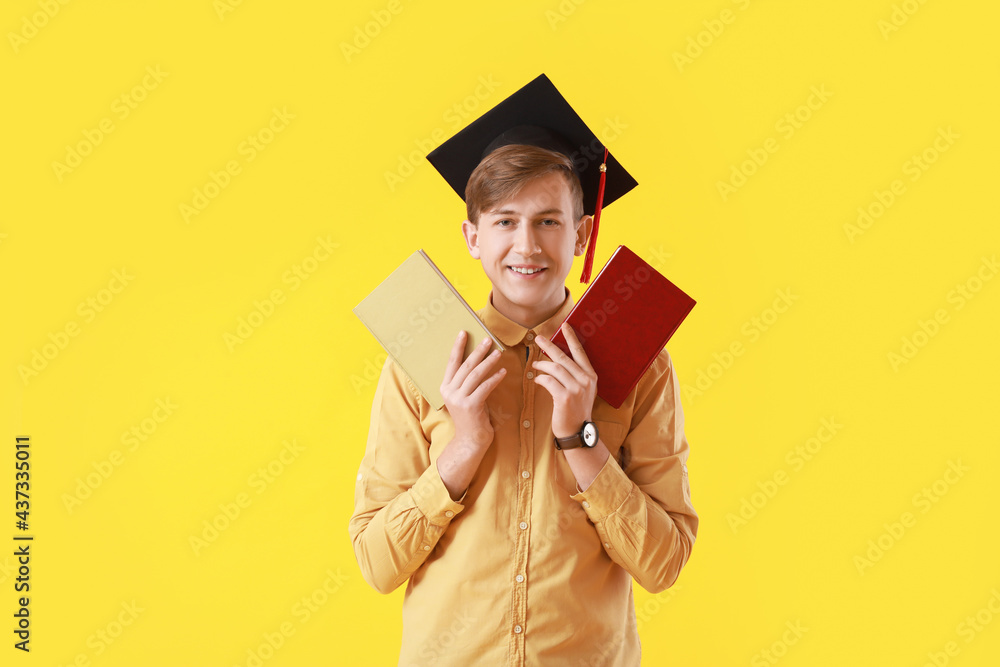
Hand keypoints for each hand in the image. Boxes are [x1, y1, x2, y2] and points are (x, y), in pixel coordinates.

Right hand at [440, 330, 505, 448]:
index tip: (464, 332)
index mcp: (445, 387)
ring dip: (488, 362)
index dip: (458, 346)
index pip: (452, 362)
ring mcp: (459, 399)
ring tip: (498, 353)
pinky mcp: (471, 406)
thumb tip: (478, 359)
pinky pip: (484, 387)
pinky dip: (494, 378)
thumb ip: (466, 381)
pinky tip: (503, 371)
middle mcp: (449, 392)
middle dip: (478, 351)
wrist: (470, 440)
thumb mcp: (464, 397)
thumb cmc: (471, 416)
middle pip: (465, 366)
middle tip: (488, 339)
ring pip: (475, 375)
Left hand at [532, 323, 597, 437]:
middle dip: (549, 346)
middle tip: (538, 338)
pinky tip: (537, 379)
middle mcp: (585, 380)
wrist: (577, 431)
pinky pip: (548, 381)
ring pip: (555, 368)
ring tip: (535, 364)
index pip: (580, 352)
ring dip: (542, 364)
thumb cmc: (577, 409)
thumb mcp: (583, 390)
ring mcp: (576, 389)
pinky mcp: (565, 398)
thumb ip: (576, 375)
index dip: (571, 338)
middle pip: (563, 357)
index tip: (564, 326)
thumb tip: (559, 358)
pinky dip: (541, 378)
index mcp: (591, 376)